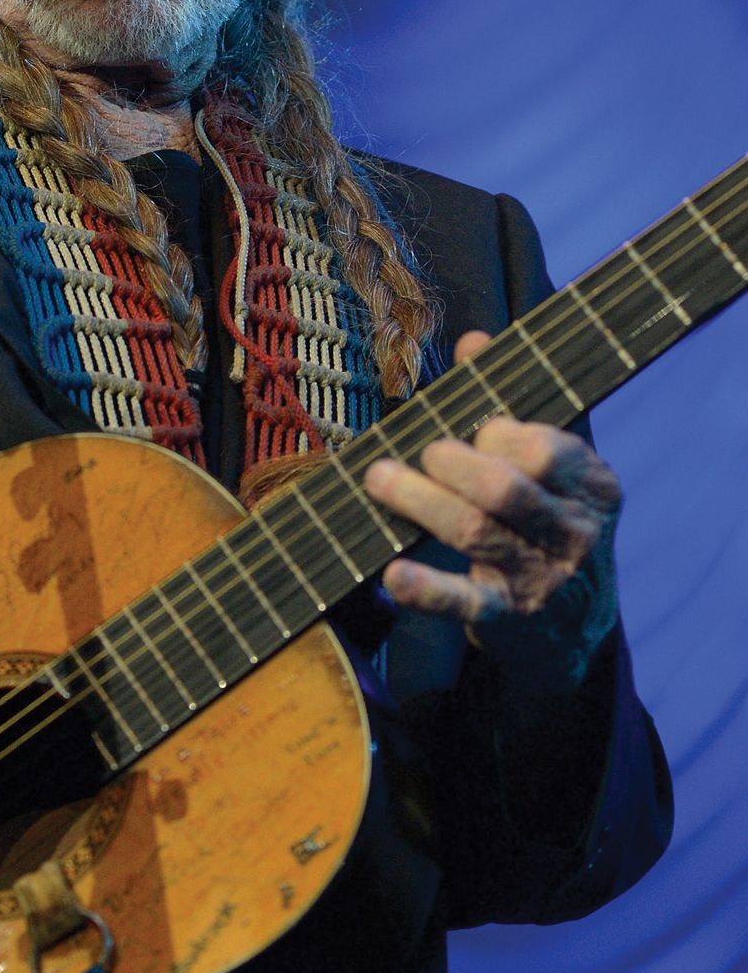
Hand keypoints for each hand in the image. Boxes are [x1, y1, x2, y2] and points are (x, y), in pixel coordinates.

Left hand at [363, 331, 621, 639]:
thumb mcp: (552, 471)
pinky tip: (392, 574)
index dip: (500, 433)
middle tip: (421, 453)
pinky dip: (425, 589)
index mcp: (594, 487)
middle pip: (504, 489)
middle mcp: (574, 534)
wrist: (574, 630)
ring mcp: (542, 580)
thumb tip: (474, 342)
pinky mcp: (507, 619)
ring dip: (418, 501)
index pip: (549, 450)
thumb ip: (512, 406)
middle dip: (452, 463)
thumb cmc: (548, 525)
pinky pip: (463, 602)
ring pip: (474, 533)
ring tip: (378, 478)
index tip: (472, 427)